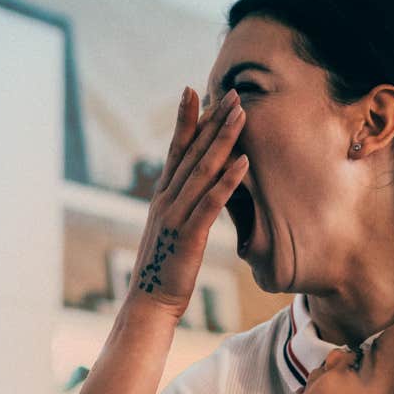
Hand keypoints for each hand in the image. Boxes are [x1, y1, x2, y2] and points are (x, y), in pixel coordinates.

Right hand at [126, 87, 246, 320]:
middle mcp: (166, 199)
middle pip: (191, 151)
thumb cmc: (166, 268)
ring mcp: (176, 216)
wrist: (150, 302)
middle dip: (211, 120)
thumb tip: (196, 190)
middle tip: (230, 92)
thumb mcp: (173, 230)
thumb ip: (183, 206)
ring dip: (223, 140)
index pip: (175, 150)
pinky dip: (228, 181)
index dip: (185, 119)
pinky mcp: (189, 236)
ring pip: (202, 170)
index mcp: (162, 196)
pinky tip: (243, 162)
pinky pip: (211, 203)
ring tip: (240, 115)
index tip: (194, 90)